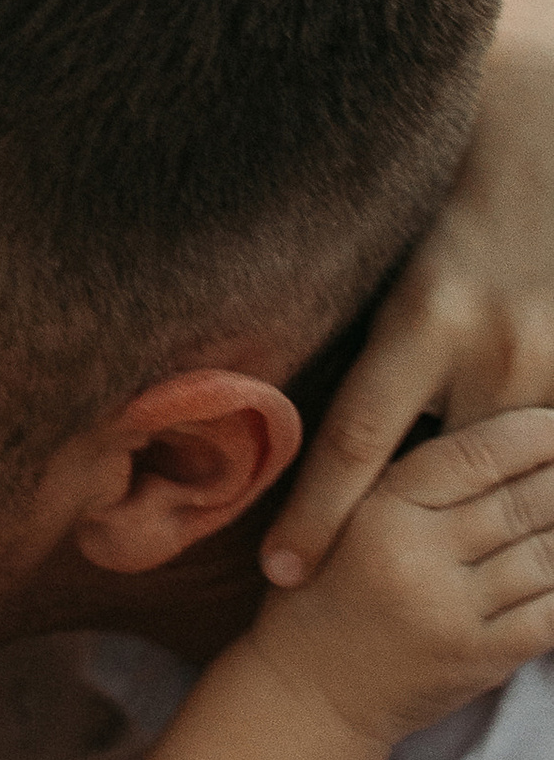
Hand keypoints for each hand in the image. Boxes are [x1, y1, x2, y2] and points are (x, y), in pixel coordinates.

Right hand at [249, 407, 553, 750]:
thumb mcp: (342, 521)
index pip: (475, 455)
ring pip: (546, 554)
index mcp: (380, 512)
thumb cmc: (322, 598)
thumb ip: (408, 481)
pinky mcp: (477, 658)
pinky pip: (550, 613)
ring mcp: (451, 612)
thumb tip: (497, 440)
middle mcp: (416, 557)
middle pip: (522, 502)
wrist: (306, 695)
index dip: (532, 434)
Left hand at [268, 0, 553, 586]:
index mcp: (424, 314)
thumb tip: (237, 323)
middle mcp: (495, 342)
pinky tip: (529, 504)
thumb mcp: (388, 224)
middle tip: (372, 603)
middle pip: (444, 477)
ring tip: (469, 564)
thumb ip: (340, 294)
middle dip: (416, 536)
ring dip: (496, 513)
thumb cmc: (462, 156)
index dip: (319, 518)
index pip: (359, 440)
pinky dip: (540, 472)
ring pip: (514, 465)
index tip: (284, 581)